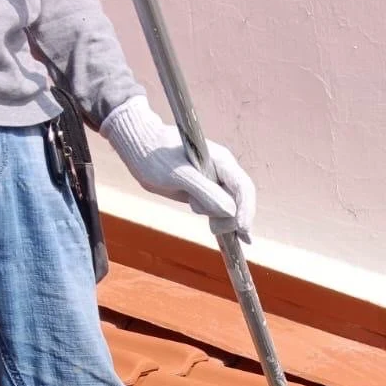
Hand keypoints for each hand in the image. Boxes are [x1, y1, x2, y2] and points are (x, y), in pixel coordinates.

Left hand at [100, 95, 254, 241]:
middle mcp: (221, 171)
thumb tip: (231, 210)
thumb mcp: (178, 175)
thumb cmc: (154, 156)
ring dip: (218, 218)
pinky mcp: (204, 192)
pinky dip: (221, 223)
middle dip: (230, 218)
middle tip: (213, 229)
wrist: (138, 146)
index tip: (242, 230)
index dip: (246, 209)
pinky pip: (219, 210)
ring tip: (192, 207)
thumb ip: (205, 191)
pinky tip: (227, 239)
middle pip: (239, 201)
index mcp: (220, 161)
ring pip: (228, 208)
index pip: (243, 187)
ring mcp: (214, 182)